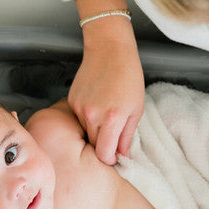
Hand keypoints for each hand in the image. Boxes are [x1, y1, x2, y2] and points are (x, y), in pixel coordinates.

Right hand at [70, 11, 144, 164]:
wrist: (110, 50)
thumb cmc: (128, 77)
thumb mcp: (136, 109)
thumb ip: (127, 136)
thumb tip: (122, 156)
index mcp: (112, 119)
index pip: (104, 154)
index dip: (110, 159)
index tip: (115, 156)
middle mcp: (92, 116)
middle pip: (94, 145)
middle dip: (104, 145)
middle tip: (114, 135)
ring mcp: (79, 108)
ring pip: (85, 132)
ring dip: (95, 131)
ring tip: (107, 115)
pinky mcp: (72, 100)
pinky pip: (78, 119)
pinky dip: (88, 118)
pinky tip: (97, 104)